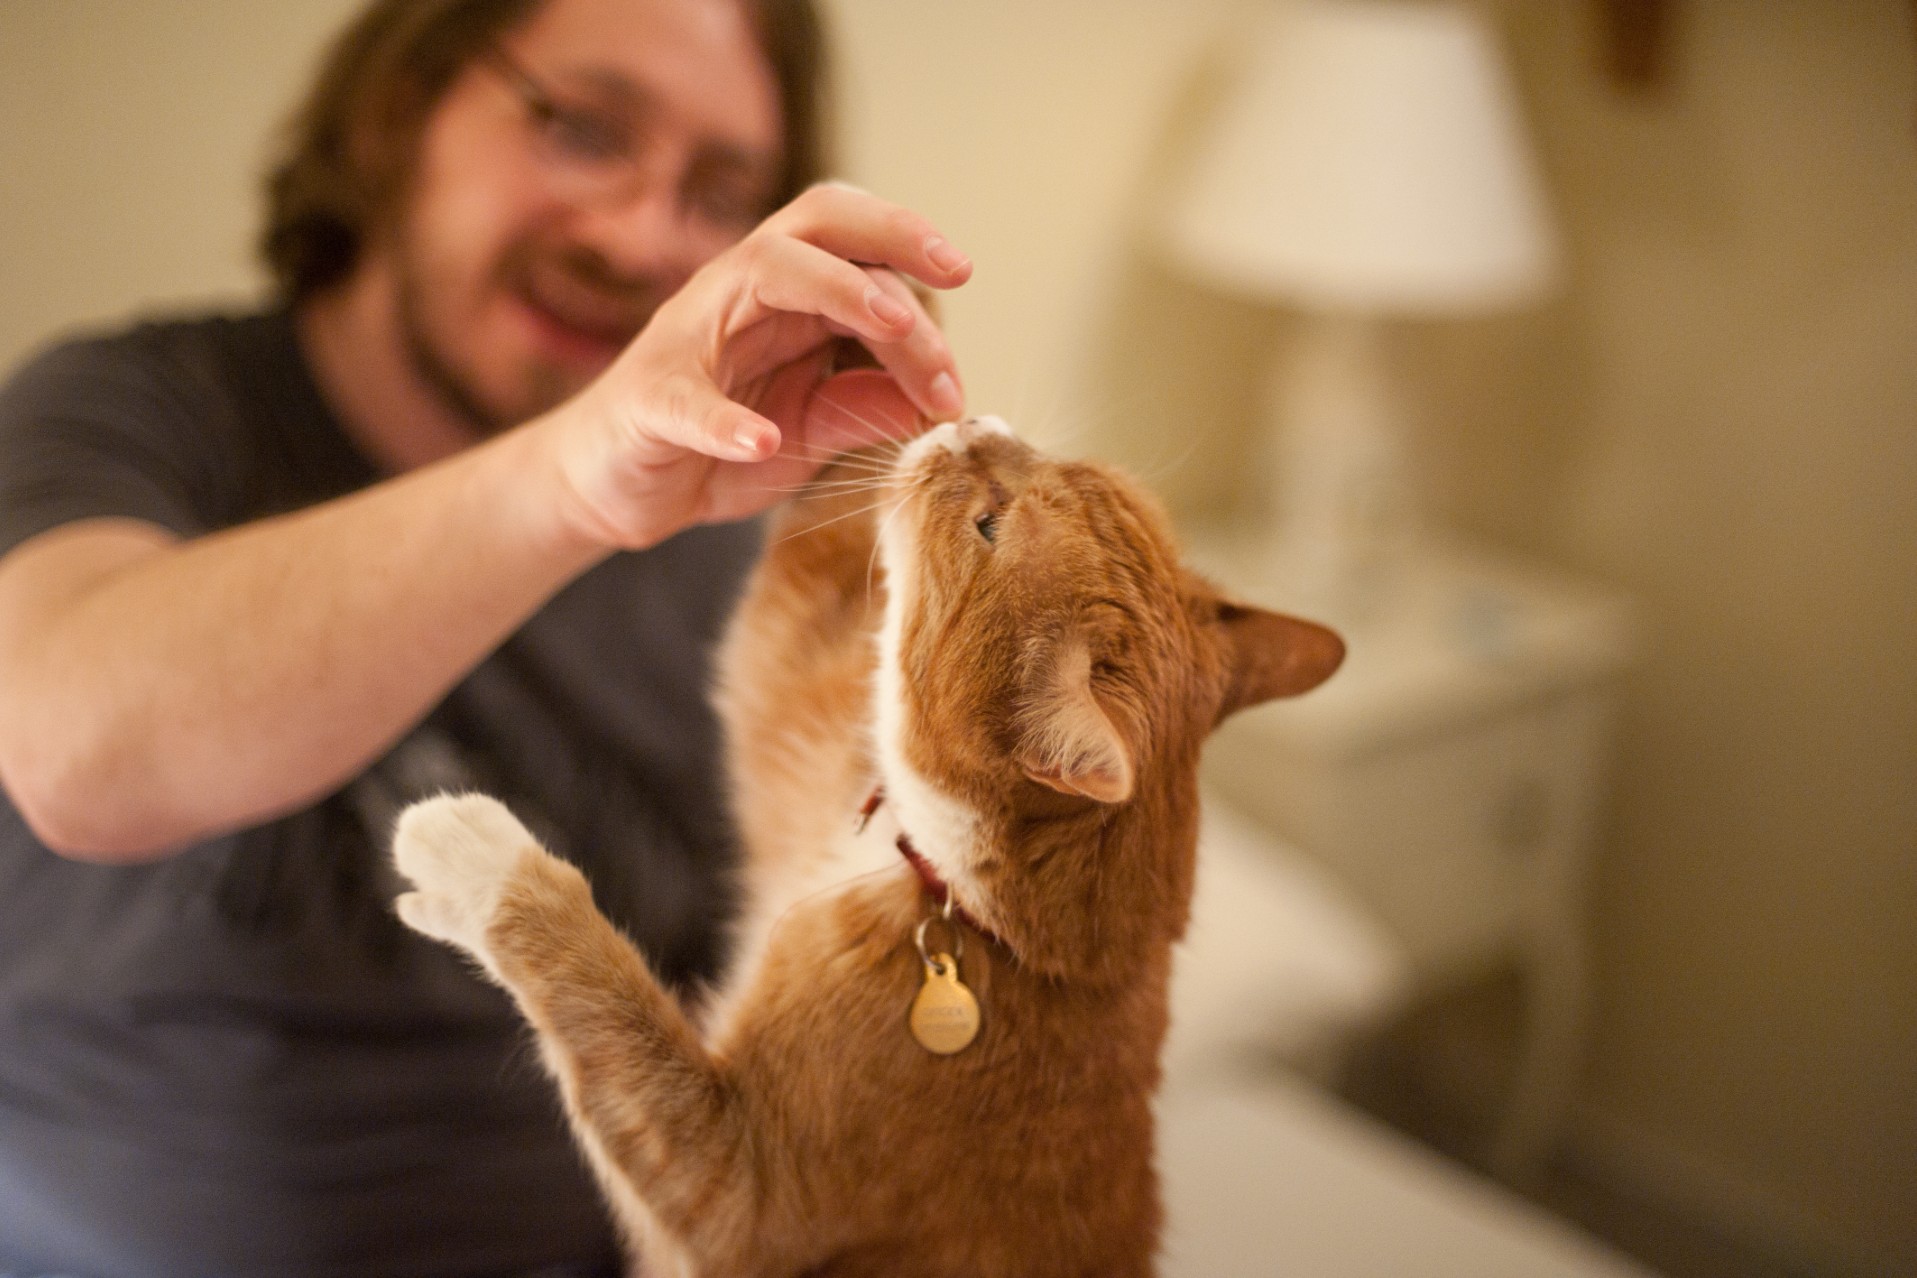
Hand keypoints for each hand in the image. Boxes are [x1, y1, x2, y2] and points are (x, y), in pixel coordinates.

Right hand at [540, 184, 971, 549]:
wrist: (617, 488)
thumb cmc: (720, 449)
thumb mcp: (810, 433)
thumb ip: (863, 410)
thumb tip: (935, 403)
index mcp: (786, 297)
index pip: (857, 244)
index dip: (913, 254)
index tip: (964, 284)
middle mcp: (740, 294)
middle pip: (817, 225)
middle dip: (891, 240)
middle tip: (952, 279)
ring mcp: (690, 339)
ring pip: (763, 272)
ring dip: (837, 290)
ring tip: (895, 327)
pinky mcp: (648, 401)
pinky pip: (685, 398)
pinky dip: (724, 420)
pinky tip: (762, 440)